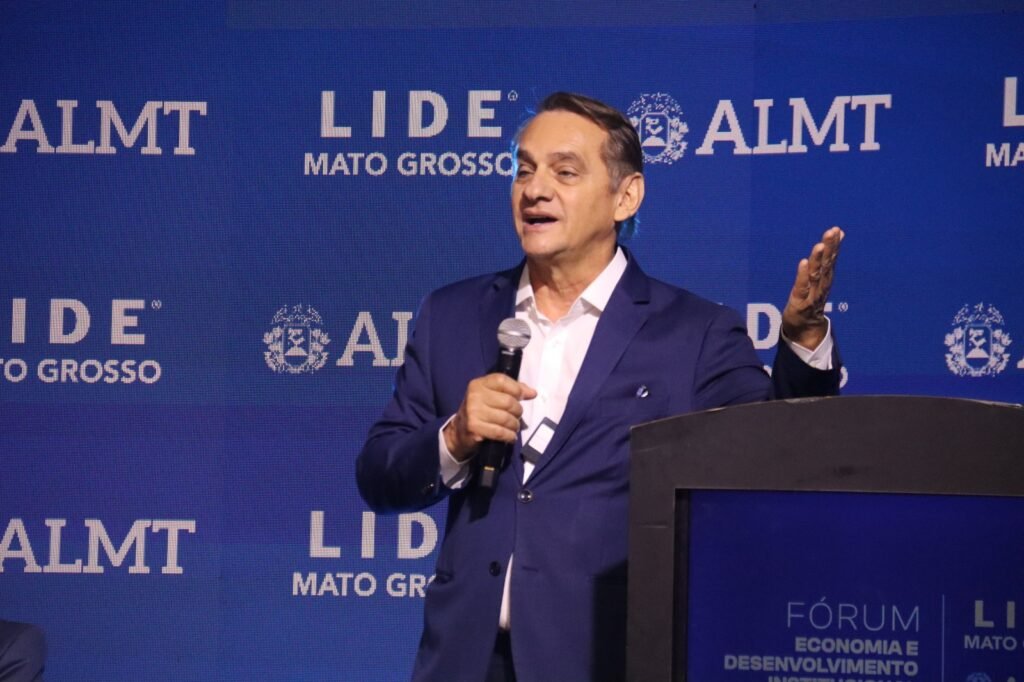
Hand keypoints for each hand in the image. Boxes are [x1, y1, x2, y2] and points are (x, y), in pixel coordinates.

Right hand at [443, 374, 536, 461]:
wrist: (459, 431)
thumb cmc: (480, 411)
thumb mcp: (492, 396)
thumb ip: (512, 390)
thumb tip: (532, 393)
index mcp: (478, 384)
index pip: (502, 381)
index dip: (517, 389)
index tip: (525, 396)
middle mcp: (474, 395)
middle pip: (508, 401)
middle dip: (518, 411)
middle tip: (517, 416)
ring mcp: (473, 412)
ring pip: (506, 418)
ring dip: (514, 425)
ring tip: (513, 427)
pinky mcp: (474, 427)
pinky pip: (500, 432)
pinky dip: (509, 435)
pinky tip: (510, 436)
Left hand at [782, 226, 843, 349]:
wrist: (805, 332)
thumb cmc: (810, 302)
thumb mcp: (818, 283)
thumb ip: (825, 264)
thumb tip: (832, 246)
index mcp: (825, 280)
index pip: (831, 259)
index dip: (834, 245)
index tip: (837, 230)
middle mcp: (821, 286)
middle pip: (826, 264)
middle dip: (829, 247)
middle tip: (832, 231)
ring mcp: (811, 295)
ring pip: (816, 275)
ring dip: (818, 260)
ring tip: (820, 245)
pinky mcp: (799, 303)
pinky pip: (802, 287)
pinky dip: (803, 275)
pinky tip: (803, 263)